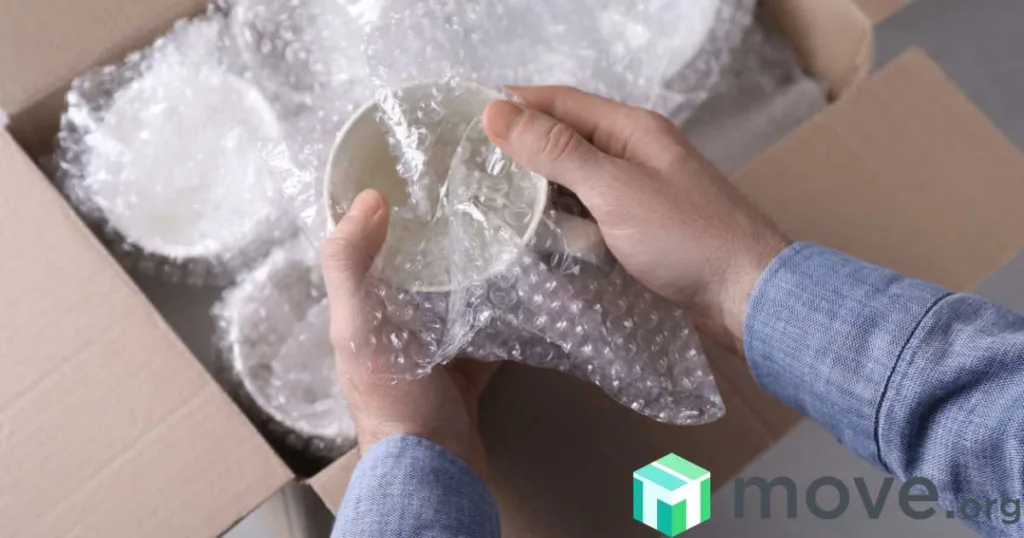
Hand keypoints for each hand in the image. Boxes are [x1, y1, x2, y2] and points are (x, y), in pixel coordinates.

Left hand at [320, 189, 496, 476]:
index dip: (385, 209)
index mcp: (366, 309)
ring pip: (459, 293)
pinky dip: (508, 307)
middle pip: (420, 267)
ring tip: (507, 225)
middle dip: (442, 233)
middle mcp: (398, 323)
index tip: (414, 168)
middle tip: (476, 190)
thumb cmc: (391, 396)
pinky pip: (493, 326)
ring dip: (478, 266)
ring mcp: (438, 345)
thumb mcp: (357, 327)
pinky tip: (528, 279)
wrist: (436, 466)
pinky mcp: (472, 364)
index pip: (370, 247)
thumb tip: (366, 197)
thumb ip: (350, 265)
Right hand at [482, 86, 787, 353]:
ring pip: (572, 180)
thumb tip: (497, 110)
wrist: (748, 295)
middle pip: (564, 139)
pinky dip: (557, 220)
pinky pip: (586, 214)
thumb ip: (557, 151)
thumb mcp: (614, 189)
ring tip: (483, 199)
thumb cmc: (686, 237)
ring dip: (534, 188)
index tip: (461, 115)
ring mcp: (636, 192)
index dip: (512, 103)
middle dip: (518, 148)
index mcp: (632, 129)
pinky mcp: (637, 229)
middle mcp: (633, 153)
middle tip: (464, 164)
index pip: (560, 101)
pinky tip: (528, 233)